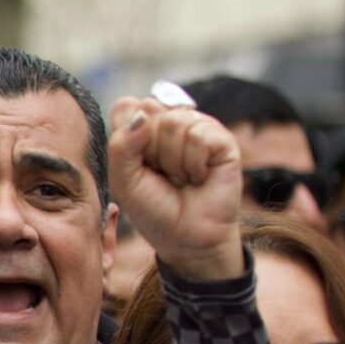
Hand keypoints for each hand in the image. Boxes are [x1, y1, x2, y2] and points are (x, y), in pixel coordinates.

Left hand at [108, 91, 244, 282]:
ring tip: (181, 178)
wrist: (186, 236)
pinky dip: (193, 164)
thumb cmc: (153, 207)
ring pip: (173, 123)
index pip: (127, 107)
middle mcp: (171, 122)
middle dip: (149, 152)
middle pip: (149, 112)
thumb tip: (143, 113)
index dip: (127, 137)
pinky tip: (199, 177)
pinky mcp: (222, 140)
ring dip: (172, 161)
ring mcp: (198, 128)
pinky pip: (198, 136)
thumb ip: (121, 144)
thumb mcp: (123, 179)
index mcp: (143, 127)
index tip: (137, 164)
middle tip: (161, 174)